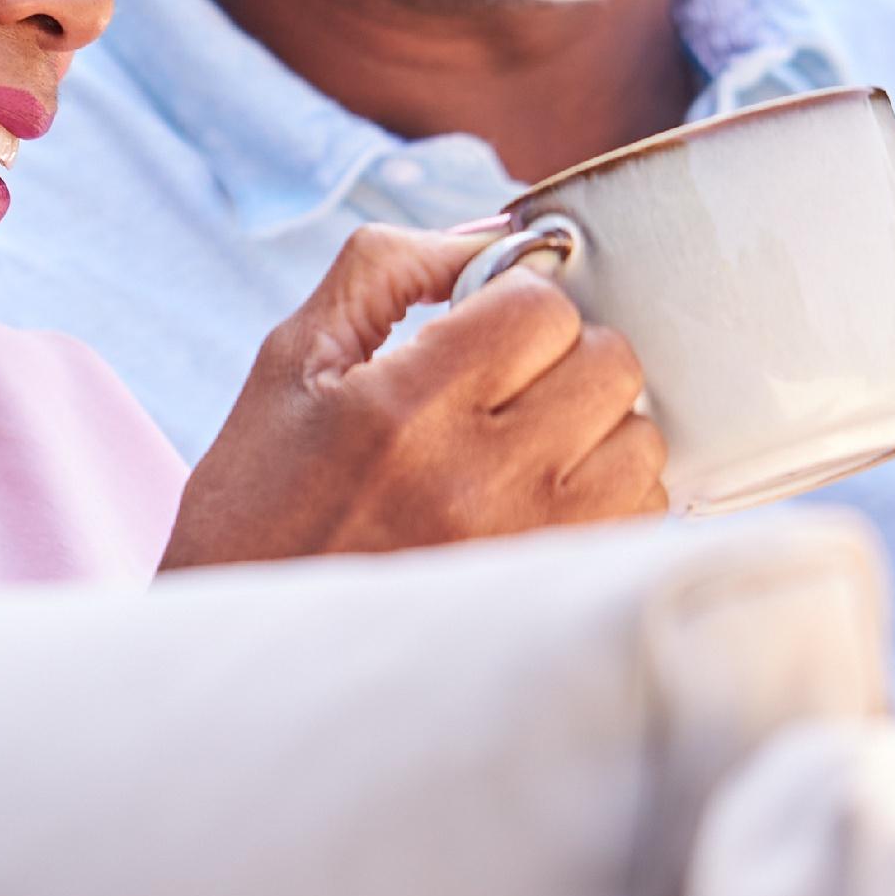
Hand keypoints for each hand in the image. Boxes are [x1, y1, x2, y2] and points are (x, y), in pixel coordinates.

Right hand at [162, 223, 668, 568]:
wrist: (250, 664)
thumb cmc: (262, 505)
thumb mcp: (291, 364)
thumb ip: (385, 270)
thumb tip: (495, 231)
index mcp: (401, 408)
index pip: (540, 306)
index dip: (515, 300)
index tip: (479, 325)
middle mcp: (475, 479)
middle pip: (608, 363)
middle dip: (563, 354)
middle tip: (505, 382)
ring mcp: (527, 546)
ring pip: (640, 437)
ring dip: (595, 424)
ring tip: (525, 445)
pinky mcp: (557, 596)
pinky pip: (644, 512)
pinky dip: (609, 490)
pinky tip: (543, 499)